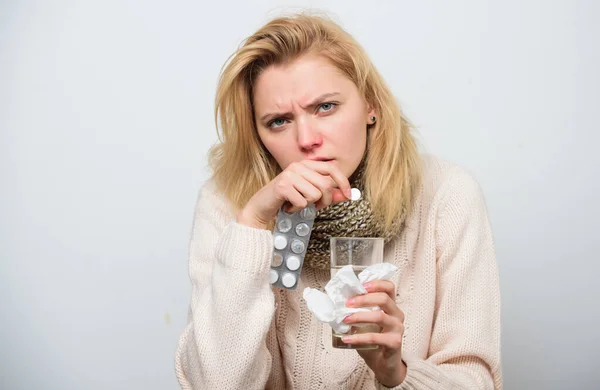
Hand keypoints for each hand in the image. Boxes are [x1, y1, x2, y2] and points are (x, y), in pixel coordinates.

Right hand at [236, 160, 351, 228]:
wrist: (261, 207)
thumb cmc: (285, 200)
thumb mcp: (309, 196)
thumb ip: (327, 194)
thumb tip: (345, 195)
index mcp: (305, 165)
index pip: (331, 168)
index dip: (343, 181)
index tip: (348, 195)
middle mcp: (298, 166)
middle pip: (326, 185)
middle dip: (324, 201)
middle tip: (314, 206)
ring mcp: (289, 174)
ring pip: (315, 194)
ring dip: (308, 205)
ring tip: (297, 204)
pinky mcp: (283, 186)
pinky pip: (303, 202)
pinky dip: (297, 209)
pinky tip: (288, 206)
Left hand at [342, 280, 406, 386]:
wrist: (383, 364)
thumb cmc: (373, 340)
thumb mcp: (365, 323)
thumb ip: (356, 311)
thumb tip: (335, 303)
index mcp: (391, 305)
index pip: (389, 287)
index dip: (376, 283)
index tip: (361, 285)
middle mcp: (397, 314)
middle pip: (384, 299)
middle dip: (363, 299)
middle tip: (348, 303)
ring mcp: (397, 328)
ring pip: (380, 316)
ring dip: (359, 316)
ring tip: (345, 319)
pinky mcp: (394, 342)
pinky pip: (375, 337)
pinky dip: (358, 337)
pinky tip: (346, 338)